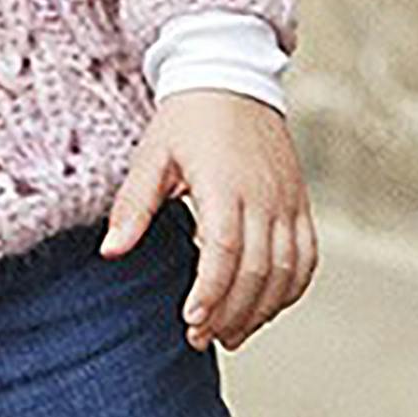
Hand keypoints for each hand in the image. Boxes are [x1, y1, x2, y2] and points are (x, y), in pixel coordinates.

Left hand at [101, 90, 315, 351]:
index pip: (225, 251)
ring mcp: (288, 200)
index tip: (191, 320)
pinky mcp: (300, 202)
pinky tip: (266, 308)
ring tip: (230, 334)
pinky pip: (307, 256)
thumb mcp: (151, 156)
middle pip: (258, 270)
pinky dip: (291, 289)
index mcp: (224, 185)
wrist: (232, 78)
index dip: (211, 291)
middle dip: (231, 312)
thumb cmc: (186, 118)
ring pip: (287, 270)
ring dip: (262, 309)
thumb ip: (134, 205)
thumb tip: (111, 251)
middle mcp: (264, 196)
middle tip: (202, 338)